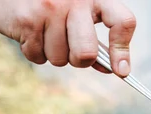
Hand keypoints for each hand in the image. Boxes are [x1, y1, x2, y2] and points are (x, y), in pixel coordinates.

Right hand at [0, 0, 135, 75]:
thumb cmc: (47, 3)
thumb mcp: (75, 11)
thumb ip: (93, 36)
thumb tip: (112, 68)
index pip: (122, 22)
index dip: (122, 50)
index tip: (121, 70)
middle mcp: (75, 0)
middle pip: (87, 54)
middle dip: (79, 61)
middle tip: (71, 49)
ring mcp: (51, 9)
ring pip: (61, 60)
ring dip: (52, 53)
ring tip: (43, 31)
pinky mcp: (28, 20)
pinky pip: (38, 57)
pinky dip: (33, 51)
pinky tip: (29, 31)